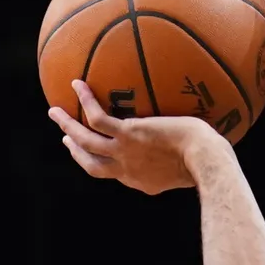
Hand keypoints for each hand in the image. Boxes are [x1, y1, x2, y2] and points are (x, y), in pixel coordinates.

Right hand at [47, 81, 229, 194]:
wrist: (206, 161)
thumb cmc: (210, 162)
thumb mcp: (195, 167)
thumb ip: (187, 160)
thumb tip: (200, 146)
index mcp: (141, 181)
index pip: (116, 174)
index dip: (103, 165)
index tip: (98, 155)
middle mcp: (127, 171)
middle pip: (91, 165)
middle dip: (76, 153)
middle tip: (65, 139)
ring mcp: (124, 153)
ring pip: (85, 141)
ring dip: (67, 126)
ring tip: (54, 111)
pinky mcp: (127, 135)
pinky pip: (96, 117)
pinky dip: (84, 100)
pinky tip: (76, 83)